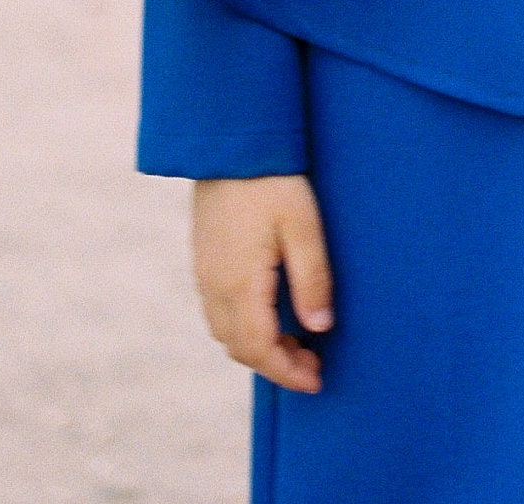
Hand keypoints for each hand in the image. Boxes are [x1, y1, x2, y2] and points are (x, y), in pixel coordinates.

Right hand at [190, 174, 332, 391]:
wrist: (229, 143)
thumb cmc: (271, 181)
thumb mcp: (303, 227)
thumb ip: (312, 280)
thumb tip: (319, 329)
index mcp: (240, 283)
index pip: (259, 350)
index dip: (287, 373)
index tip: (316, 381)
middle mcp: (215, 286)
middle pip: (240, 348)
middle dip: (275, 364)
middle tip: (313, 362)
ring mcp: (204, 273)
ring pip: (225, 333)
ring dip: (258, 347)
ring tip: (295, 340)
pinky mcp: (203, 260)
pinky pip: (218, 311)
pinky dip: (244, 326)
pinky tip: (270, 312)